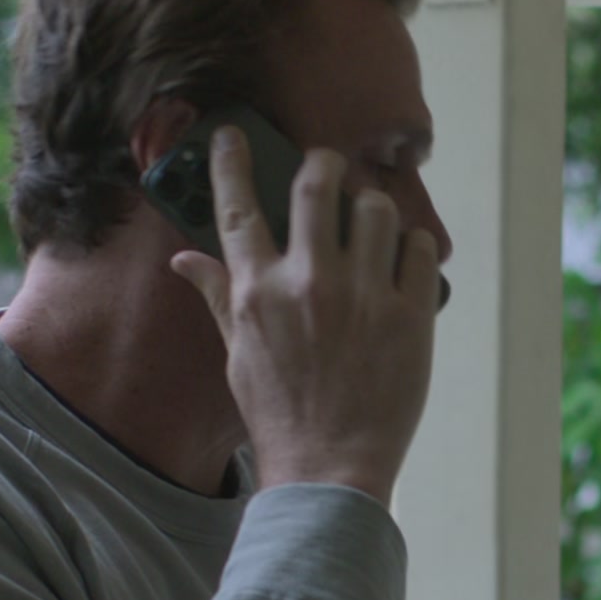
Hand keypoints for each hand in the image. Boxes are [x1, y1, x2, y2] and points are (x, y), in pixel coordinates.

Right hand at [167, 126, 441, 502]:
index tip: (233, 133)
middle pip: (316, 185)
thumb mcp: (236, 355)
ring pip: (375, 208)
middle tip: (328, 167)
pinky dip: (412, 245)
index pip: (237, 207)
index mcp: (258, 292)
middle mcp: (308, 283)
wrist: (329, 467)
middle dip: (323, 164)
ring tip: (372, 224)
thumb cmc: (279, 414)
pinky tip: (403, 259)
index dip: (232, 161)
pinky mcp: (410, 316)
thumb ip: (218, 297)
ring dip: (373, 206)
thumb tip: (182, 258)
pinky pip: (418, 249)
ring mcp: (363, 296)